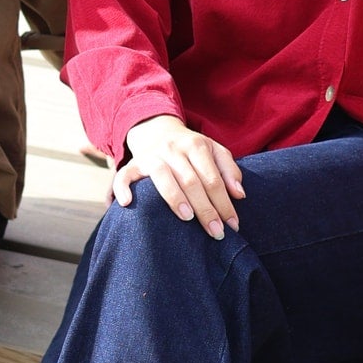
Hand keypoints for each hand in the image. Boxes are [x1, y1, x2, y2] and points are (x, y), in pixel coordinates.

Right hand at [115, 115, 246, 237]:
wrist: (158, 130)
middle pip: (191, 180)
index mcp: (197, 145)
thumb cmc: (191, 149)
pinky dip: (123, 187)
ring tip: (187, 218)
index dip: (224, 202)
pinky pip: (124, 174)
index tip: (232, 225)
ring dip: (175, 198)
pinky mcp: (133, 163)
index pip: (213, 178)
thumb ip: (229, 170)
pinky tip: (127, 203)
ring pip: (162, 176)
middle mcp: (174, 149)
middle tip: (216, 232)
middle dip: (205, 209)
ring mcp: (152, 155)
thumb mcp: (214, 151)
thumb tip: (239, 195)